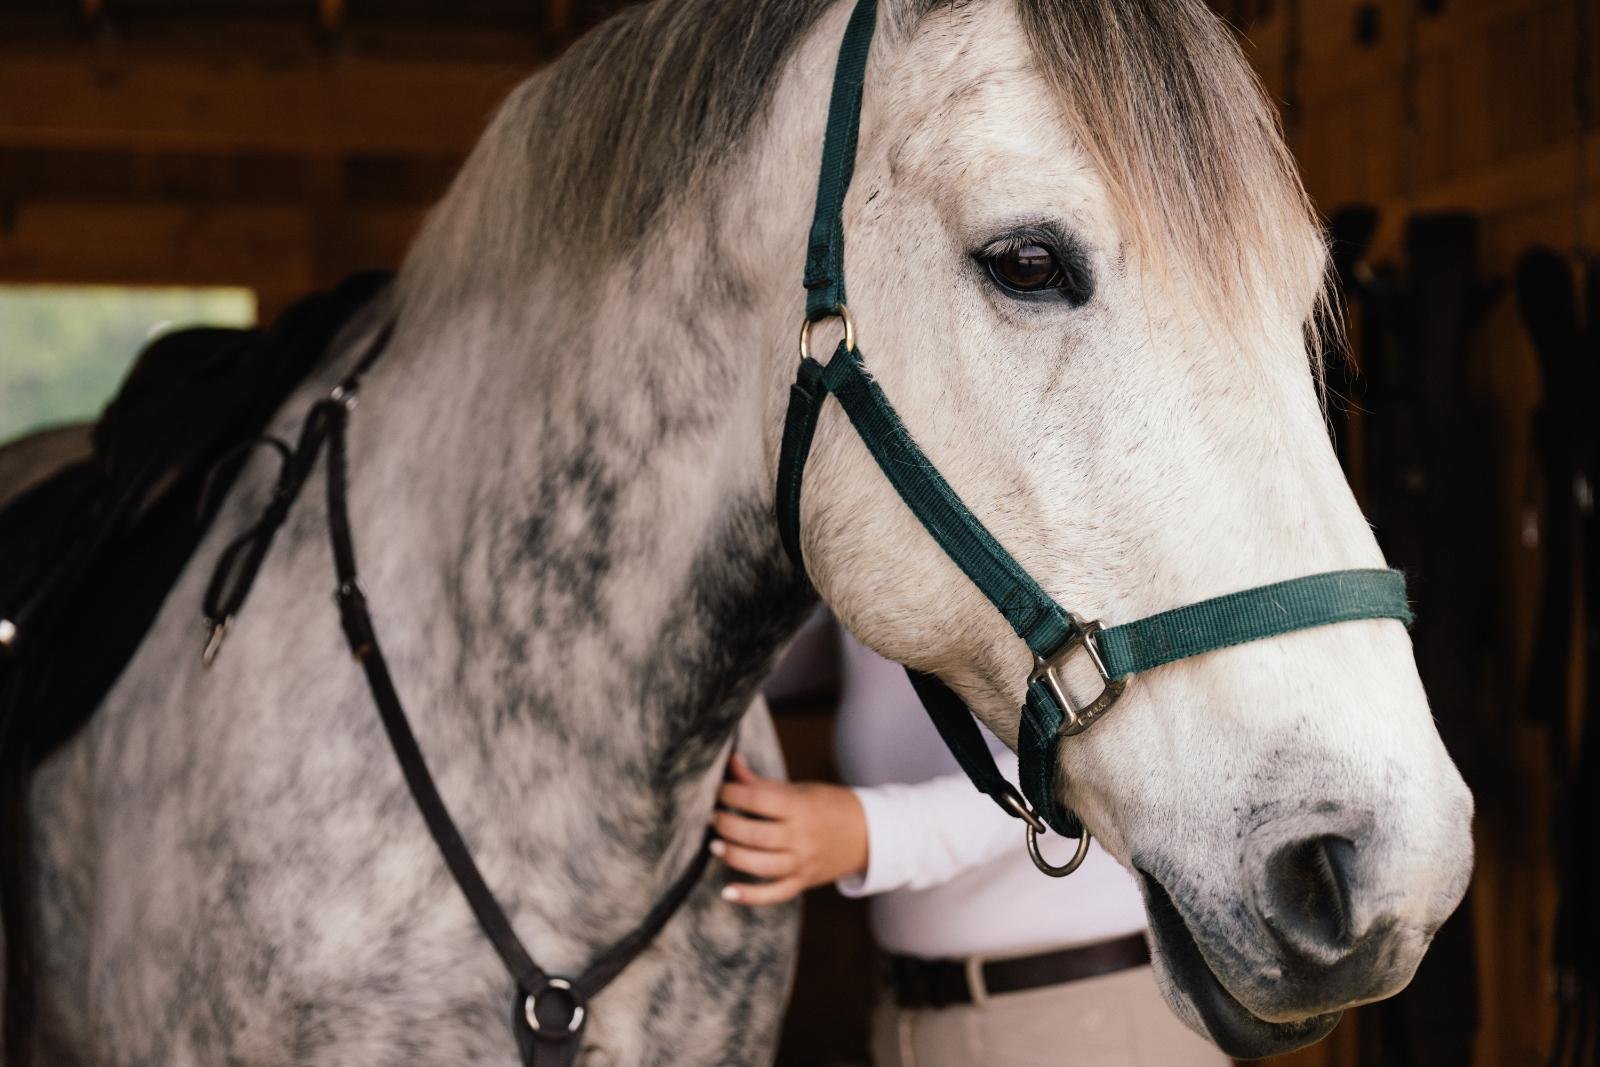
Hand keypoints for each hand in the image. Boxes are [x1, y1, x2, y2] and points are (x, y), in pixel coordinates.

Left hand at [712, 754, 868, 905]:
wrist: (868, 834)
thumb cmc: (829, 805)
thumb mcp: (800, 789)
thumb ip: (762, 783)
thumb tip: (731, 763)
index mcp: (800, 806)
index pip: (758, 799)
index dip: (731, 793)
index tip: (718, 790)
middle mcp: (801, 836)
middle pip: (755, 834)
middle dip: (727, 825)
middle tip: (712, 818)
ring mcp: (802, 862)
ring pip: (761, 865)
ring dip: (732, 855)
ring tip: (715, 845)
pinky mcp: (803, 882)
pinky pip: (774, 894)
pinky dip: (750, 896)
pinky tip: (727, 892)